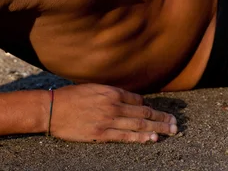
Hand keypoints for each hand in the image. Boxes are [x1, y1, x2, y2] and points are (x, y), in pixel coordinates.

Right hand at [49, 83, 177, 142]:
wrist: (51, 109)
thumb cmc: (69, 96)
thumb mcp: (91, 87)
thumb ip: (108, 93)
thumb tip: (125, 98)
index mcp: (110, 91)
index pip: (137, 99)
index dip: (149, 106)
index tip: (160, 112)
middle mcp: (112, 104)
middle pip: (142, 112)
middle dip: (161, 118)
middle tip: (175, 123)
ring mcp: (108, 120)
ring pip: (138, 124)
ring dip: (156, 128)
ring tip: (170, 131)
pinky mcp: (101, 134)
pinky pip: (125, 136)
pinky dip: (140, 137)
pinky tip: (151, 139)